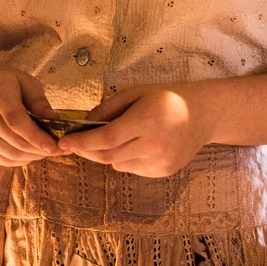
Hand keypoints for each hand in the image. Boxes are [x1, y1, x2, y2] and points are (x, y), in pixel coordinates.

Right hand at [0, 65, 57, 166]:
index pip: (17, 122)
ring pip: (11, 154)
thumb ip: (39, 101)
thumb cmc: (3, 82)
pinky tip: (31, 153)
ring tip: (47, 151)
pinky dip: (20, 160)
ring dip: (33, 156)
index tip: (55, 146)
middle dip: (41, 149)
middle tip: (60, 150)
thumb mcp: (24, 81)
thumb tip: (55, 121)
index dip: (37, 137)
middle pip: (16, 141)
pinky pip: (2, 159)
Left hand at [57, 83, 214, 176]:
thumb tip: (82, 125)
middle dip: (87, 151)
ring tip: (119, 135)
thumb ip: (107, 109)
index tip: (63, 142)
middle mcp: (153, 145)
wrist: (202, 114)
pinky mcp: (163, 172)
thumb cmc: (165, 98)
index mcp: (145, 121)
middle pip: (108, 156)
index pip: (106, 138)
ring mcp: (159, 162)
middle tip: (74, 143)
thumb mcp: (134, 93)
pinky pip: (132, 169)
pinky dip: (125, 158)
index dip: (81, 142)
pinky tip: (137, 144)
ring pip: (118, 164)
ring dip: (108, 153)